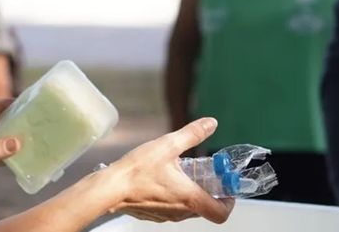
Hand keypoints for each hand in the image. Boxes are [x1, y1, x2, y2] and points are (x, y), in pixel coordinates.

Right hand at [107, 118, 233, 223]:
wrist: (109, 188)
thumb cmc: (138, 170)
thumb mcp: (168, 145)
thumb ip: (192, 134)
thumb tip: (211, 123)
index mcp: (190, 198)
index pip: (220, 213)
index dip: (229, 203)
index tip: (226, 188)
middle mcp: (180, 212)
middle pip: (204, 209)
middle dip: (208, 192)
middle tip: (203, 174)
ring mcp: (165, 216)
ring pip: (187, 210)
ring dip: (189, 194)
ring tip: (180, 174)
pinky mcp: (152, 215)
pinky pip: (171, 209)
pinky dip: (173, 198)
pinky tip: (161, 180)